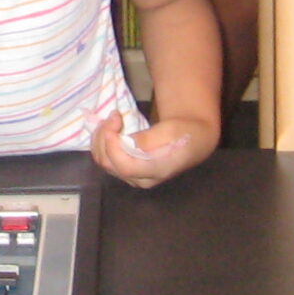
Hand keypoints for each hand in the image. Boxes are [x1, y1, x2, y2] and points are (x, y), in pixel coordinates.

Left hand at [90, 111, 217, 187]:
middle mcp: (141, 179)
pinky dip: (102, 142)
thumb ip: (149, 139)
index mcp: (156, 171)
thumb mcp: (171, 130)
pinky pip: (106, 159)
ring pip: (104, 162)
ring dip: (101, 138)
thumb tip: (127, 142)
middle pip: (109, 164)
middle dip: (104, 137)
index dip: (112, 146)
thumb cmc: (185, 133)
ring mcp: (132, 177)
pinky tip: (110, 128)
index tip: (114, 121)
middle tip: (114, 115)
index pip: (125, 166)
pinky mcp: (126, 171)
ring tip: (112, 119)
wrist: (193, 139)